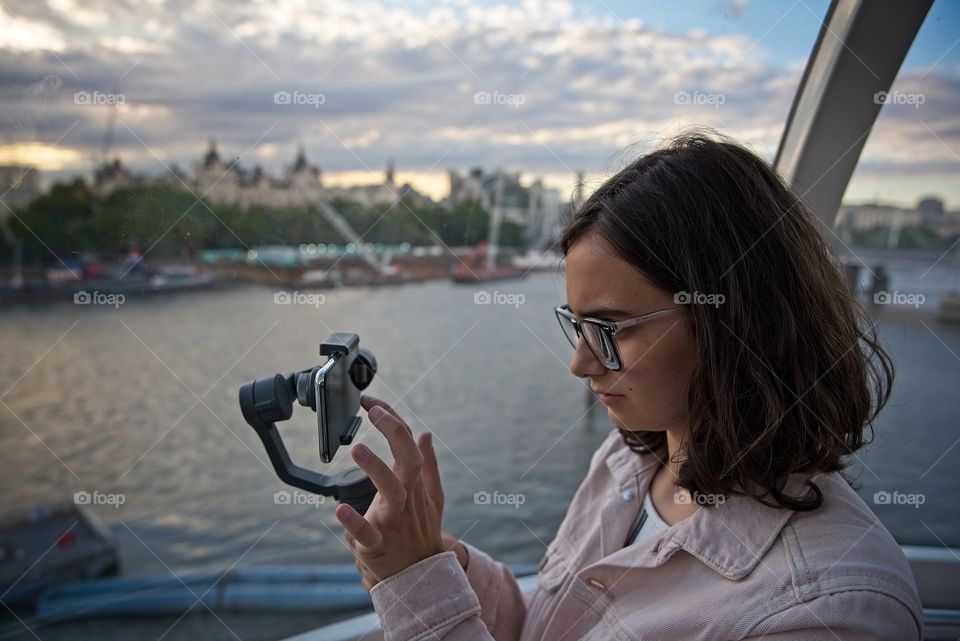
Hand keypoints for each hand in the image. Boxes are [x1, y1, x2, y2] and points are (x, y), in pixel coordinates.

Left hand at [337, 394, 445, 591]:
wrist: (422, 576)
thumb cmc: (422, 531)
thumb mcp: (432, 497)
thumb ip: (428, 464)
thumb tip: (425, 433)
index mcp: (415, 483)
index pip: (408, 442)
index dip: (392, 419)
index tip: (372, 402)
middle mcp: (406, 497)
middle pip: (407, 459)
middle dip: (393, 431)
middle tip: (374, 409)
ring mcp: (393, 520)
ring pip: (391, 491)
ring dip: (376, 469)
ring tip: (358, 448)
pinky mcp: (377, 544)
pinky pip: (367, 533)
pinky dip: (354, 523)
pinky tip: (340, 510)